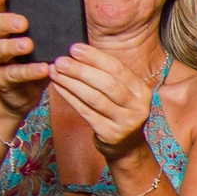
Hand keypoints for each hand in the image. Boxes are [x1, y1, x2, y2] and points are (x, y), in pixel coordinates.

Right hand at [0, 0, 52, 116]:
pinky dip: (28, 71)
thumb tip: (71, 10)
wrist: (22, 95)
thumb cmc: (34, 63)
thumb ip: (48, 28)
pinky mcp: (3, 80)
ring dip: (13, 46)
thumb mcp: (42, 43)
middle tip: (22, 22)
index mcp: (7, 30)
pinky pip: (13, 74)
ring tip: (28, 44)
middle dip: (6, 22)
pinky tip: (41, 68)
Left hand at [46, 42, 152, 158]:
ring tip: (55, 72)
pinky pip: (86, 112)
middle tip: (60, 61)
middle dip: (80, 70)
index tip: (74, 49)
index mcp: (142, 90)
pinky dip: (70, 98)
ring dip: (71, 83)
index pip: (117, 68)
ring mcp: (125, 122)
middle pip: (106, 83)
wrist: (128, 146)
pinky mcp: (110, 134)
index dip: (94, 57)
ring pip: (94, 98)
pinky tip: (58, 87)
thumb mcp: (124, 92)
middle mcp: (138, 106)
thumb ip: (108, 75)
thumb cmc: (120, 111)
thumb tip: (78, 53)